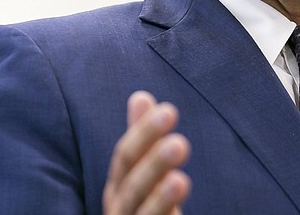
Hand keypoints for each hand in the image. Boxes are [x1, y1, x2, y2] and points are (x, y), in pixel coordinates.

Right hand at [103, 91, 191, 214]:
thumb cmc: (142, 210)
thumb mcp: (142, 175)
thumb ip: (143, 141)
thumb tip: (140, 96)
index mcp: (119, 190)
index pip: (126, 158)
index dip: (144, 134)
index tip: (169, 110)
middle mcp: (120, 212)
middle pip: (132, 189)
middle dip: (153, 165)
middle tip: (180, 142)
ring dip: (160, 200)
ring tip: (180, 180)